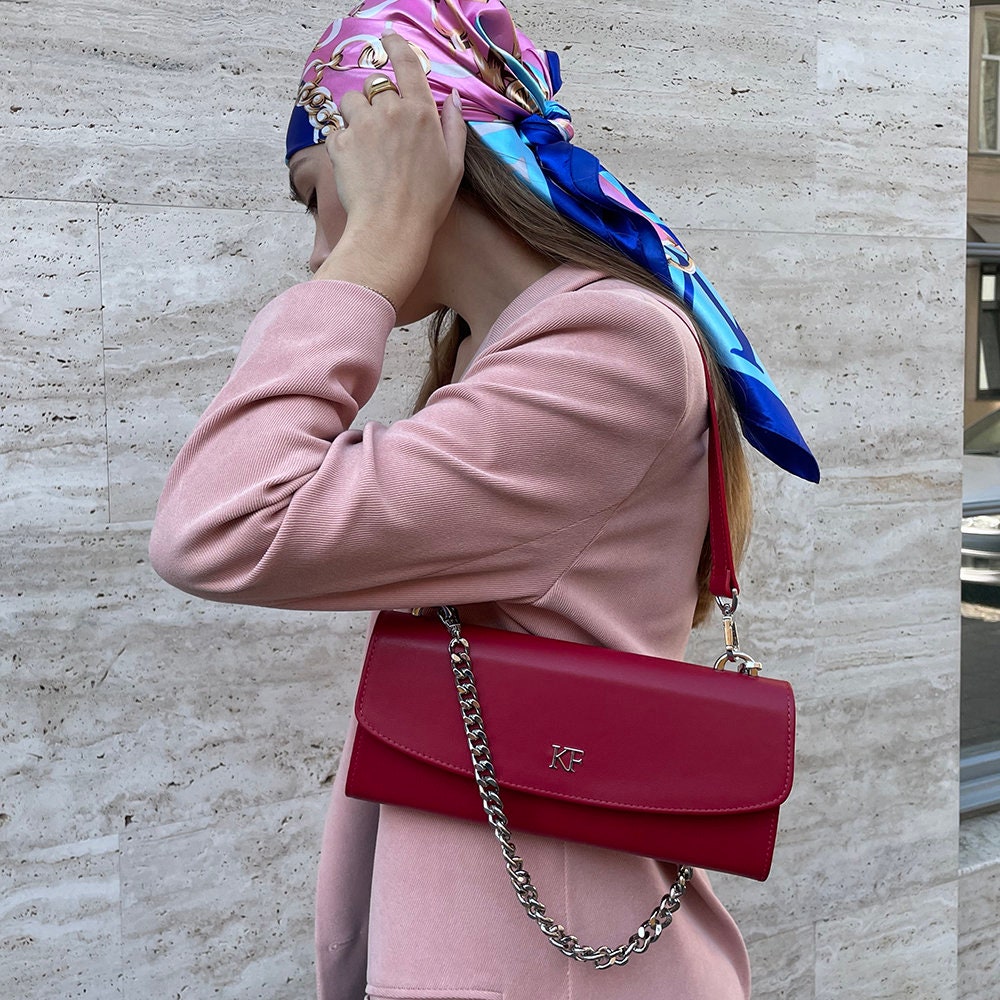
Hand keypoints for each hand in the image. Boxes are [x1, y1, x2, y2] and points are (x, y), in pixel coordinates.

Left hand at [313, 28, 466, 308]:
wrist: (391, 229)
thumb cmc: (428, 203)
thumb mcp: (454, 165)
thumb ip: (454, 126)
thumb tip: (450, 97)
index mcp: (421, 112)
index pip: (406, 63)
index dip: (395, 45)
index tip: (388, 39)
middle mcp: (389, 111)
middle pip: (375, 86)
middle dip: (376, 101)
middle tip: (382, 131)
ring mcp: (362, 126)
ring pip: (351, 102)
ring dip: (356, 117)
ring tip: (366, 146)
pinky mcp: (340, 144)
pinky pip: (336, 131)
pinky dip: (342, 143)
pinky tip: (355, 166)